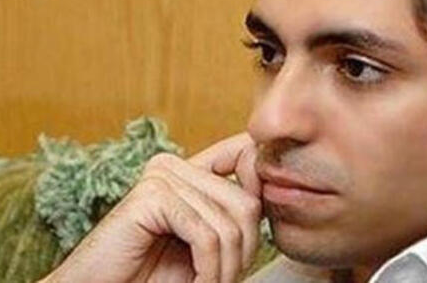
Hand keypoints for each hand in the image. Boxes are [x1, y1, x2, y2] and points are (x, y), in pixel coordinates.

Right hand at [41, 133, 262, 282]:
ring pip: (228, 224)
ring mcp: (160, 177)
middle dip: (243, 252)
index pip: (246, 156)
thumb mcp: (206, 244)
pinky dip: (208, 270)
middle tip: (224, 279)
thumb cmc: (152, 276)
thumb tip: (276, 190)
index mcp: (187, 169)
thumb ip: (233, 215)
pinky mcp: (150, 197)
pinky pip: (205, 236)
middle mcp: (173, 164)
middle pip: (246, 202)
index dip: (263, 190)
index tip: (252, 240)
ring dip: (224, 269)